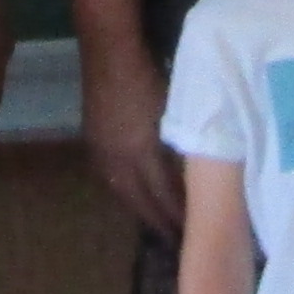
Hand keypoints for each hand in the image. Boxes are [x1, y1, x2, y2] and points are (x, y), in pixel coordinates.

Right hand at [75, 35, 181, 241]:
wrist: (110, 52)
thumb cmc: (151, 75)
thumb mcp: (175, 112)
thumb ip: (184, 144)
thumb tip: (200, 171)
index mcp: (143, 153)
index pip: (165, 196)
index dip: (180, 216)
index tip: (196, 230)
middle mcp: (121, 161)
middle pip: (142, 202)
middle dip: (161, 223)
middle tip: (178, 241)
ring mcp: (104, 154)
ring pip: (124, 194)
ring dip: (142, 211)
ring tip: (157, 224)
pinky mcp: (94, 144)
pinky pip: (112, 180)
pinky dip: (127, 194)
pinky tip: (136, 196)